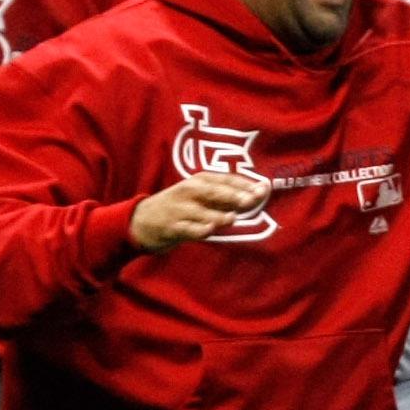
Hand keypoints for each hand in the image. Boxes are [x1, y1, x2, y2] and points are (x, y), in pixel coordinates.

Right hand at [130, 170, 268, 250]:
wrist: (144, 220)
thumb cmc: (183, 206)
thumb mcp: (202, 195)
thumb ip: (227, 196)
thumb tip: (260, 194)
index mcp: (200, 180)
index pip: (225, 179)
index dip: (246, 184)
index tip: (265, 188)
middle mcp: (190, 191)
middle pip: (214, 192)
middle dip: (234, 195)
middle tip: (253, 200)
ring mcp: (179, 209)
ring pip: (201, 212)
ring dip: (217, 215)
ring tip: (232, 217)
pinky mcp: (171, 226)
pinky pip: (186, 229)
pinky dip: (197, 230)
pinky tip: (208, 230)